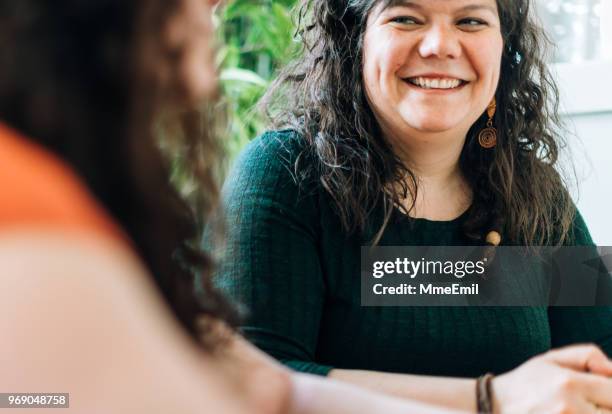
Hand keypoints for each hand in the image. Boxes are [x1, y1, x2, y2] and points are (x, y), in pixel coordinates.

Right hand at [492, 344, 611, 413]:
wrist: (493, 406)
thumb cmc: (526, 382)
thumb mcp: (552, 359)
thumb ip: (587, 355)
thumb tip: (611, 368)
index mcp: (569, 383)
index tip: (603, 395)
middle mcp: (568, 407)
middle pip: (611, 412)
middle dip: (605, 409)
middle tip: (590, 403)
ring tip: (580, 409)